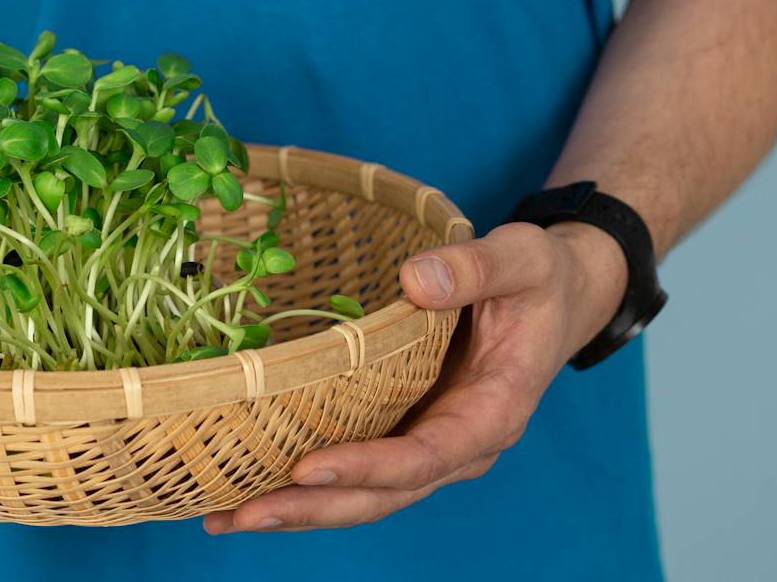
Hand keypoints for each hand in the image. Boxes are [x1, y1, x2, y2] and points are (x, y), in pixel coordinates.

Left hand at [204, 220, 625, 533]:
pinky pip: (354, 466)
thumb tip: (416, 279)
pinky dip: (304, 481)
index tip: (307, 468)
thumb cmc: (539, 276)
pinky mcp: (403, 426)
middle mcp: (458, 444)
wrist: (553, 293)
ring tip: (223, 516)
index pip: (427, 456)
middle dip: (312, 508)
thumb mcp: (521, 259)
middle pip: (383, 494)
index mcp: (493, 413)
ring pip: (363, 494)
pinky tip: (248, 481)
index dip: (368, 468)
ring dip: (297, 508)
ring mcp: (428, 440)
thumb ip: (475, 268)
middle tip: (239, 515)